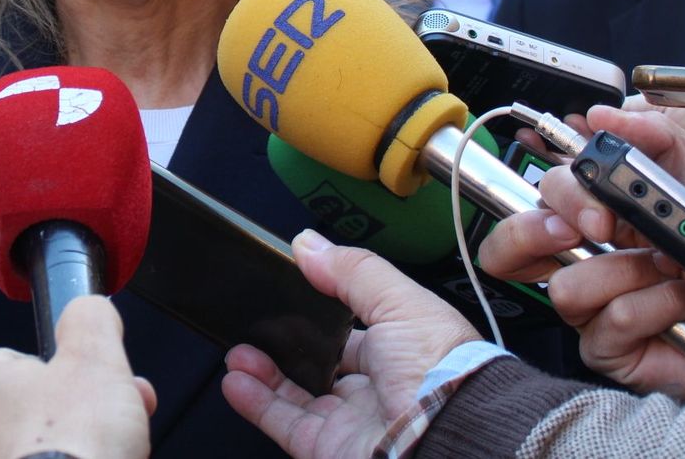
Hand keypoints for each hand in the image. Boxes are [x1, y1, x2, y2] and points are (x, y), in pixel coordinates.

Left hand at [0, 295, 155, 458]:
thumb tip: (89, 307)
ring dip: (86, 449)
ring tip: (117, 453)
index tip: (101, 379)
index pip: (24, 360)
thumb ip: (91, 319)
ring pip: (47, 451)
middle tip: (120, 419)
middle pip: (42, 410)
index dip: (73, 369)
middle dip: (88, 413)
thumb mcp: (95, 356)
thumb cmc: (72, 449)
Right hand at [221, 230, 479, 458]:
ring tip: (238, 350)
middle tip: (256, 322)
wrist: (448, 438)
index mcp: (402, 349)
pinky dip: (256, 403)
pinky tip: (236, 380)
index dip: (320, 311)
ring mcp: (351, 420)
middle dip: (286, 343)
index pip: (354, 329)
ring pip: (297, 394)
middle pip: (320, 363)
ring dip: (264, 371)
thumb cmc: (443, 374)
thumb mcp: (402, 303)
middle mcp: (377, 387)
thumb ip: (353, 272)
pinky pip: (285, 424)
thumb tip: (310, 245)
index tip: (288, 291)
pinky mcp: (329, 449)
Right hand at [482, 106, 684, 422]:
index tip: (593, 203)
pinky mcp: (609, 349)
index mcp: (591, 217)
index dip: (552, 199)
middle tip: (601, 229)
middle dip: (543, 232)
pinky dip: (658, 306)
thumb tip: (602, 116)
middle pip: (509, 248)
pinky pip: (612, 321)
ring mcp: (590, 308)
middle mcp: (581, 261)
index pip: (535, 202)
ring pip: (566, 287)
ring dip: (633, 274)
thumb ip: (656, 136)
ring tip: (675, 274)